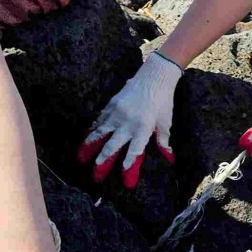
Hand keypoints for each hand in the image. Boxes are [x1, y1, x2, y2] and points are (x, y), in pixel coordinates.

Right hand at [78, 52, 181, 188]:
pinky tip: (86, 135)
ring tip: (82, 155)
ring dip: (91, 144)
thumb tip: (169, 159)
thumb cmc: (163, 101)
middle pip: (113, 144)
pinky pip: (100, 118)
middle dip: (103, 159)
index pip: (135, 150)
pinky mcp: (112, 104)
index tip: (124, 175)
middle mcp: (128, 122)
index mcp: (143, 127)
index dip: (129, 163)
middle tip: (96, 172)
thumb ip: (163, 141)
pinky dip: (93, 128)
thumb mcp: (165, 122)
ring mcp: (117, 112)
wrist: (154, 76)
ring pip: (101, 131)